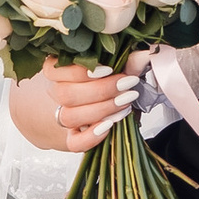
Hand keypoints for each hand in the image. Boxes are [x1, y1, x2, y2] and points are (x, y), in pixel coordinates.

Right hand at [9, 61, 131, 154]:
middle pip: (65, 94)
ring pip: (69, 117)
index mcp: (56, 73)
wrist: (90, 111)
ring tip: (125, 103)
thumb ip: (127, 64)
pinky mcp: (72, 139)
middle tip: (126, 85)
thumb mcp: (114, 72)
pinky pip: (75, 143)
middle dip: (100, 90)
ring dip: (101, 110)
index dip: (79, 71)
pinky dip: (91, 137)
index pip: (55, 70)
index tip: (108, 70)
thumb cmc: (102, 86)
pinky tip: (109, 126)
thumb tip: (143, 56)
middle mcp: (55, 96)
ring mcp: (62, 119)